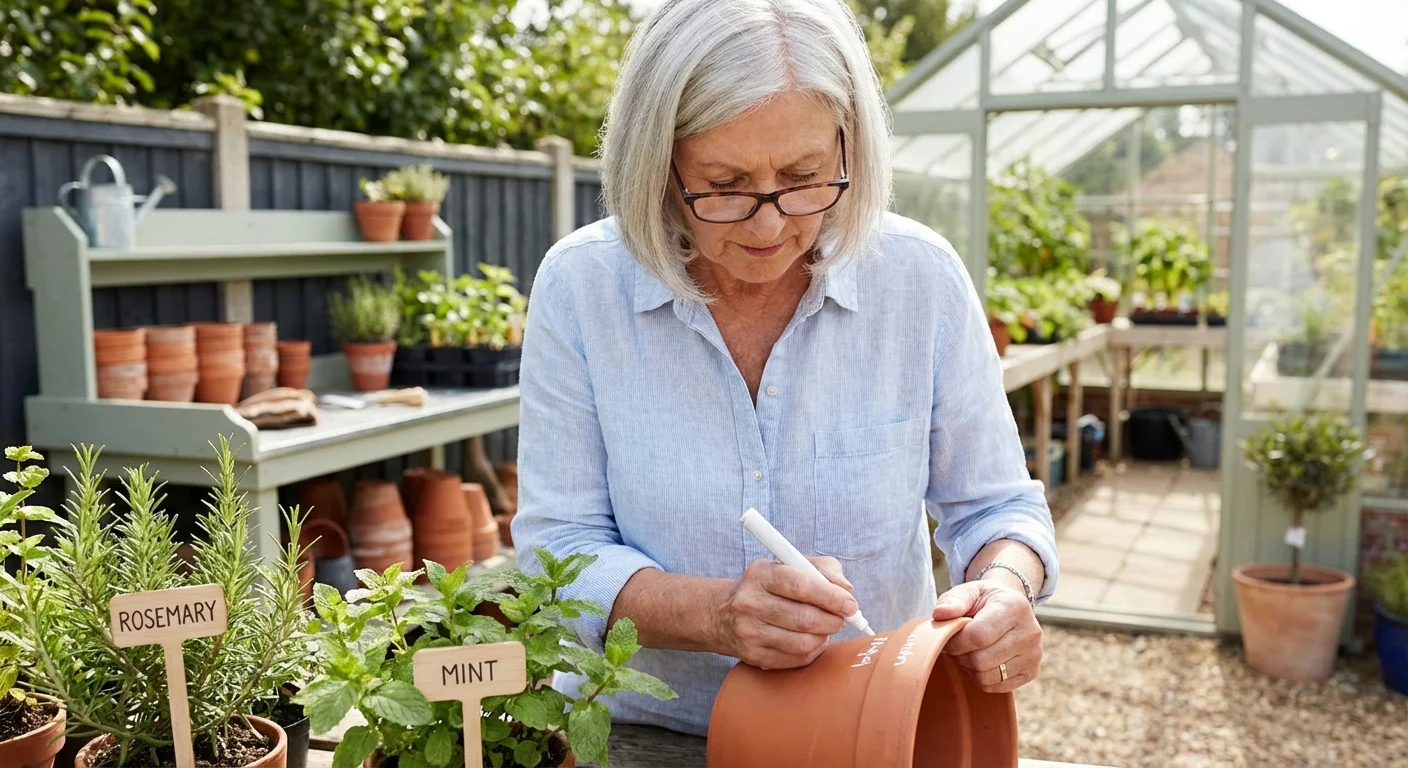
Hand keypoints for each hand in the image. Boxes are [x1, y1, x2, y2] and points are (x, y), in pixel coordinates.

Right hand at [714, 556, 856, 670]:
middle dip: (833, 620)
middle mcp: (751, 603)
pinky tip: (811, 639)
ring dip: (824, 637)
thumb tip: (846, 590)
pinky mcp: (753, 655)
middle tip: (842, 618)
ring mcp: (749, 632)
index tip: (850, 604)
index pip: (801, 586)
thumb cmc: (769, 586)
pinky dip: (812, 650)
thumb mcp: (791, 565)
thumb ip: (823, 569)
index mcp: (761, 574)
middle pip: (804, 619)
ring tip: (825, 627)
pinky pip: (796, 659)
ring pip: (803, 643)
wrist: (724, 614)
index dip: (830, 597)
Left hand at [932, 577, 1042, 693]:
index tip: (947, 636)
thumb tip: (939, 614)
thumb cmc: (984, 600)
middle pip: (981, 660)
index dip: (955, 642)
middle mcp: (1030, 632)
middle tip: (956, 645)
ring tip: (968, 651)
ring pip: (987, 677)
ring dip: (969, 668)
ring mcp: (1034, 655)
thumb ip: (952, 600)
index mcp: (1014, 607)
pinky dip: (981, 678)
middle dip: (960, 655)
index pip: (978, 636)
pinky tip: (980, 661)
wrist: (1010, 606)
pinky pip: (995, 687)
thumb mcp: (968, 591)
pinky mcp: (1032, 672)